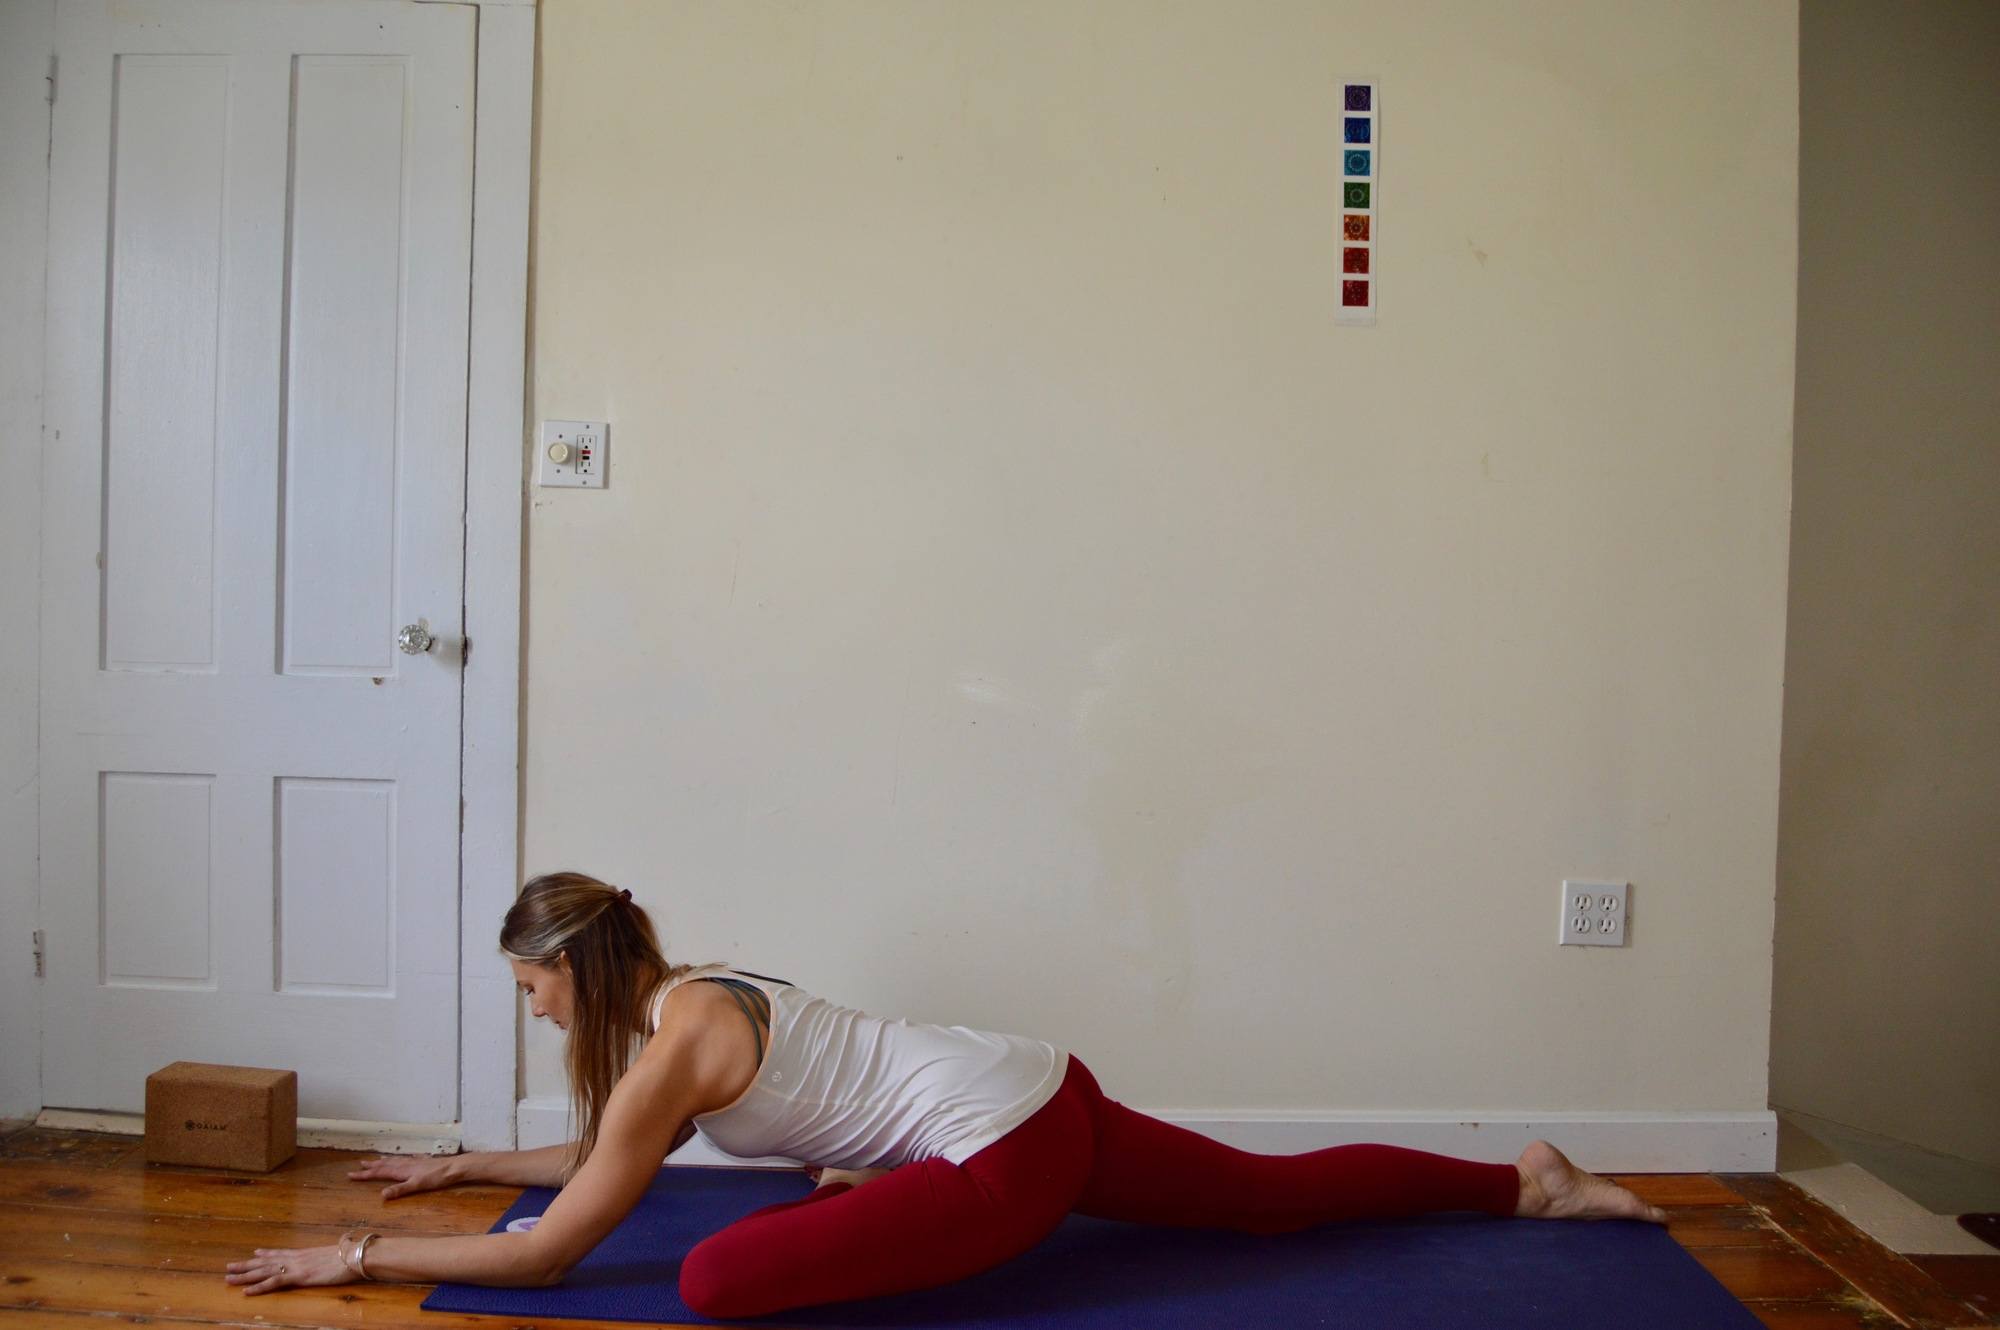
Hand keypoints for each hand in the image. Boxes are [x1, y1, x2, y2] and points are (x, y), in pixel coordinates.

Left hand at [223, 1244, 353, 1294]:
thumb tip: (340, 1250)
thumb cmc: (353, 1254)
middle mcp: (297, 1258)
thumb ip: (333, 1254)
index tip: (254, 1253)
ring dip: (245, 1275)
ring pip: (264, 1271)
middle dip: (246, 1265)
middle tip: (229, 1267)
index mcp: (306, 1253)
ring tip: (229, 1277)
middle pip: (266, 1262)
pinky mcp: (300, 1276)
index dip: (266, 1254)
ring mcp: (297, 1266)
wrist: (358, 1254)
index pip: (281, 1252)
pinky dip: (259, 1286)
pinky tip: (246, 1291)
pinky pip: (275, 1282)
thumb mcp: (339, 1255)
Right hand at [347, 1154, 456, 1198]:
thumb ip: (400, 1190)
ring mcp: (412, 1162)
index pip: (379, 1173)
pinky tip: (399, 1160)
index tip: (351, 1175)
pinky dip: (395, 1160)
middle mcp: (404, 1164)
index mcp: (401, 1170)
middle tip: (358, 1165)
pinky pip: (402, 1160)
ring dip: (381, 1162)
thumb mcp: (417, 1186)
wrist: (454, 1167)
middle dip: (370, 1166)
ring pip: (392, 1161)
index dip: (365, 1174)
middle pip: (384, 1165)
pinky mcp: (420, 1162)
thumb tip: (381, 1195)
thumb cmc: (436, 1177)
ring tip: (374, 1160)